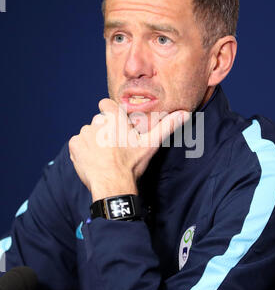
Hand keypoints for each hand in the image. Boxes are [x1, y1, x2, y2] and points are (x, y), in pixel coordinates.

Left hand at [68, 98, 188, 200]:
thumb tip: (185, 113)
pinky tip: (94, 160)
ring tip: (105, 156)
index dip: (110, 114)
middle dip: (104, 131)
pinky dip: (84, 151)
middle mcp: (96, 122)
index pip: (105, 104)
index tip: (116, 127)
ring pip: (89, 133)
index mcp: (114, 118)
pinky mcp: (75, 145)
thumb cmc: (132, 164)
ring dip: (94, 141)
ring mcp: (84, 133)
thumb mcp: (151, 144)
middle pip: (99, 121)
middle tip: (114, 148)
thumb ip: (166, 126)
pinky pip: (78, 144)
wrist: (112, 185)